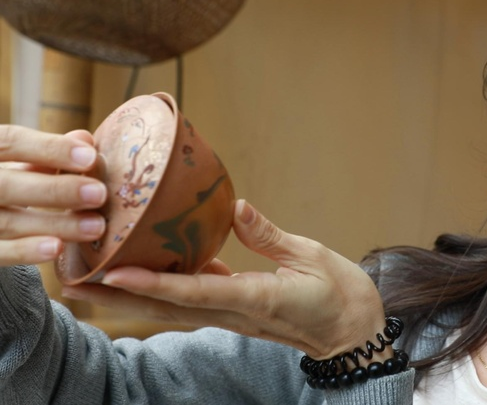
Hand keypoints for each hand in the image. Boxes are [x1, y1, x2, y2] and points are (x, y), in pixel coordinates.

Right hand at [0, 126, 106, 265]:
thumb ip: (49, 153)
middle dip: (56, 190)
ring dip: (55, 224)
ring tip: (95, 226)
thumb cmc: (6, 182)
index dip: (50, 149)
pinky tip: (58, 247)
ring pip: (7, 222)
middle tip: (99, 194)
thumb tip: (85, 139)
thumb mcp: (20, 164)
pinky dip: (26, 251)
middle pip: (5, 185)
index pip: (9, 142)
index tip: (91, 157)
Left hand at [62, 199, 388, 359]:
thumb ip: (270, 236)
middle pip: (167, 306)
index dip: (152, 284)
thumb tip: (236, 208)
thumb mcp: (311, 256)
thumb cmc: (341, 296)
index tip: (114, 272)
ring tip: (95, 276)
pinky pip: (195, 299)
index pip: (194, 293)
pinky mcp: (239, 310)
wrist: (354, 334)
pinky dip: (165, 286)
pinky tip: (151, 266)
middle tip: (76, 278)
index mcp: (256, 298)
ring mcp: (235, 314)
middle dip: (120, 295)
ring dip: (132, 294)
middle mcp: (237, 312)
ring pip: (174, 306)